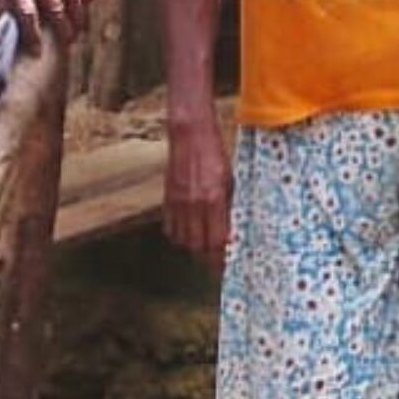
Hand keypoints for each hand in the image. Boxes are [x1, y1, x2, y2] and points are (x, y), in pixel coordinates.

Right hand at [164, 113, 231, 269]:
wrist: (190, 134)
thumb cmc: (214, 154)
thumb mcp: (230, 179)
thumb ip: (229, 205)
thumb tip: (231, 229)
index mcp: (214, 199)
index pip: (217, 240)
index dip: (221, 257)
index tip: (226, 264)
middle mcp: (194, 204)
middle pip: (198, 246)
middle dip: (208, 258)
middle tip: (216, 260)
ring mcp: (178, 203)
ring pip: (182, 240)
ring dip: (193, 248)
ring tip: (202, 249)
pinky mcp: (168, 198)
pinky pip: (170, 228)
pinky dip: (178, 236)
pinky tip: (186, 233)